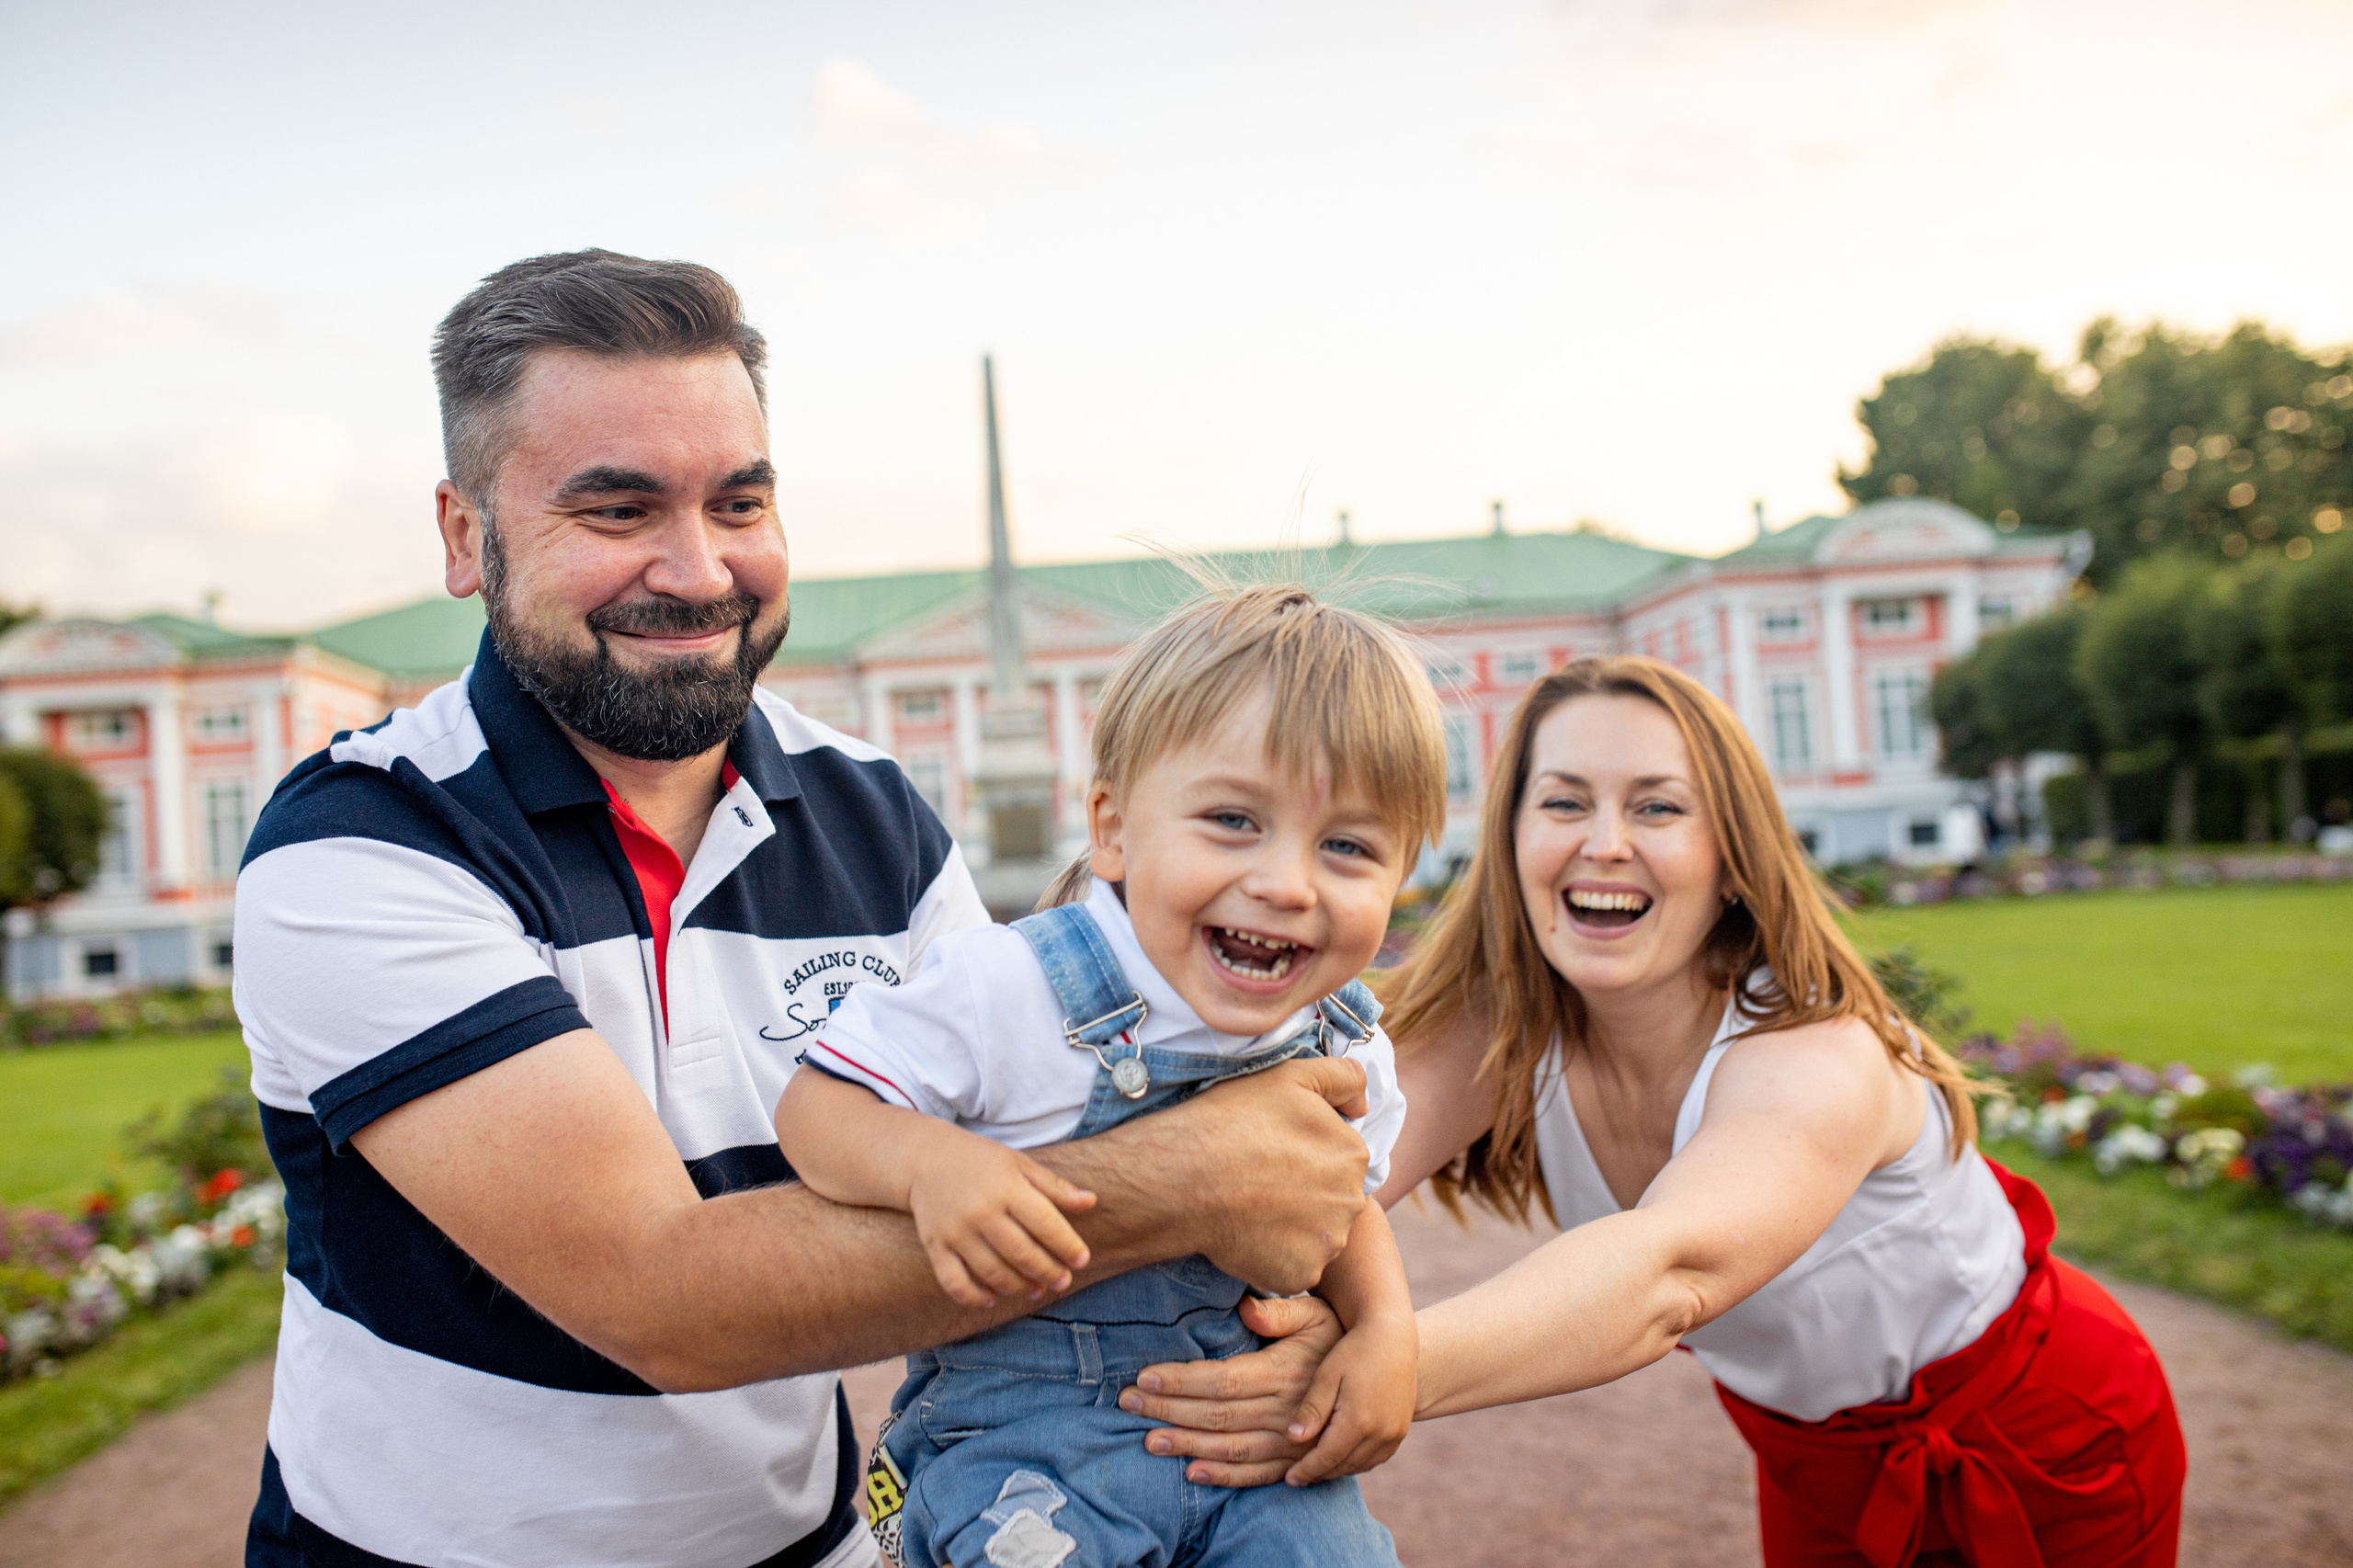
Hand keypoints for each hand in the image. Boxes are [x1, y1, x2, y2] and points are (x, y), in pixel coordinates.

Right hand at [908, 1135, 1096, 1307]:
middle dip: (1047, 1272)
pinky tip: (993, 1297)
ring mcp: (955, 1231)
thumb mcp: (1020, 1164)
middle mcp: (980, 1211)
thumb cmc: (982, 1162)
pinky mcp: (935, 1246)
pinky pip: (954, 1282)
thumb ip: (1054, 1187)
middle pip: (1021, 1253)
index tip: (1082, 1260)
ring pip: (992, 1272)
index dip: (1067, 1245)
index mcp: (1006, 1187)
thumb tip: (1091, 1202)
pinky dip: (974, 1297)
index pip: (1045, 1223)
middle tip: (1062, 1281)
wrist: (925, 1158)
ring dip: (1018, 1287)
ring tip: (1036, 1290)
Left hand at [1118, 1295, 1341, 1486]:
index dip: (1180, 1380)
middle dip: (1168, 1409)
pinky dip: (1224, 1476)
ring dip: (1186, 1445)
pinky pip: (1257, 1474)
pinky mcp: (1298, 1461)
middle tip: (1127, 1402)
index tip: (1144, 1376)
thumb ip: (1280, 1312)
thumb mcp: (1315, 1314)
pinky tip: (1192, 1472)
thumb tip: (1246, 1307)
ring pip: (1230, 1447)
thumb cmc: (1338, 1337)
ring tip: (1149, 1440)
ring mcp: (1293, 1442)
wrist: (1382, 1377)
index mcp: (1284, 1372)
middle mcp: (1285, 1411)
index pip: (1221, 1380)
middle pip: (1216, 1415)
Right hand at [1181, 1059, 1370, 1294]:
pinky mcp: (1300, 1275)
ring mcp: (1327, 1243)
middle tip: (1261, 1181)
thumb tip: (1363, 1107)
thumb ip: (1343, 1078)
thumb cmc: (1232, 1121)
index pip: (1340, 1157)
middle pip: (1333, 1198)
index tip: (1274, 1151)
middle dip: (1306, 1191)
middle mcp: (1351, 1202)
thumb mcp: (1291, 1076)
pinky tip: (1248, 1235)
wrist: (1184, 1178)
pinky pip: (1294, 1266)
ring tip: (1251, 1208)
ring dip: (1293, 1226)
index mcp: (1352, 1154)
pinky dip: (1275, 1256)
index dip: (1307, 1153)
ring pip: (1316, 1234)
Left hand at [1281, 1308, 1416, 1485]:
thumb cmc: (1354, 1351)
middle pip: (1343, 1466)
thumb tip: (1293, 1439)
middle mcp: (1381, 1433)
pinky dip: (1356, 1461)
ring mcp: (1395, 1433)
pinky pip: (1376, 1457)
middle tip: (1297, 1478)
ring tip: (1316, 1469)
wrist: (1393, 1337)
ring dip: (1337, 1469)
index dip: (1306, 1471)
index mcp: (1359, 1421)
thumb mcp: (1327, 1376)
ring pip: (1361, 1464)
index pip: (1327, 1458)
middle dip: (1319, 1474)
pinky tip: (1341, 1456)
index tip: (1289, 1479)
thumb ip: (1311, 1410)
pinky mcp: (1401, 1430)